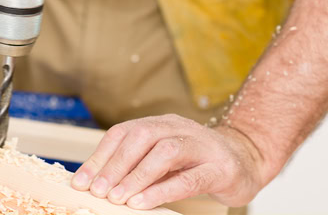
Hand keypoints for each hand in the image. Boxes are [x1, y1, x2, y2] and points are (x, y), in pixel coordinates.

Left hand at [71, 114, 265, 208]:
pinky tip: (143, 202)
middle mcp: (180, 128)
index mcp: (162, 124)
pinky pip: (189, 178)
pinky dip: (163, 190)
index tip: (82, 180)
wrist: (246, 160)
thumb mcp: (163, 160)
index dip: (100, 156)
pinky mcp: (220, 168)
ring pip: (165, 152)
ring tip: (118, 198)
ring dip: (137, 176)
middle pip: (142, 137)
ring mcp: (202, 146)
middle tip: (98, 190)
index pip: (124, 132)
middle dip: (115, 165)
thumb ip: (137, 165)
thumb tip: (99, 182)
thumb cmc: (197, 162)